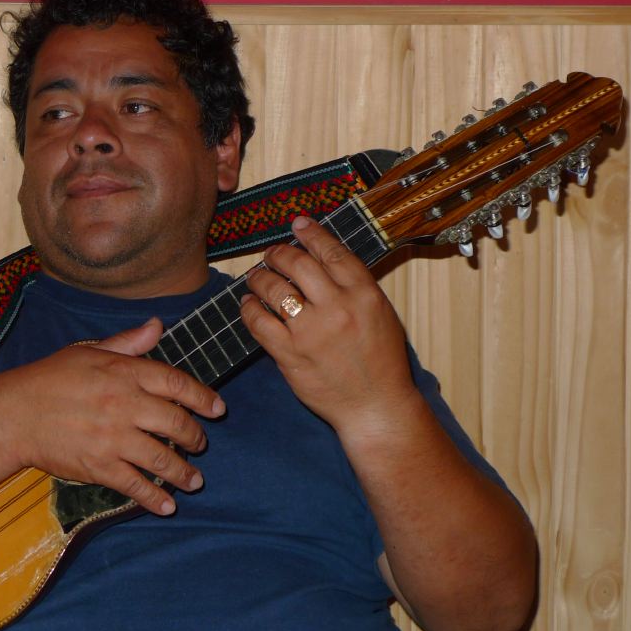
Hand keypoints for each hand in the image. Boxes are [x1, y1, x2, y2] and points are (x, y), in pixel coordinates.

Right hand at [0, 318, 222, 515]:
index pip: (177, 383)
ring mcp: (113, 437)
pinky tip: (168, 506)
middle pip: (177, 422)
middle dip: (196, 437)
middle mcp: (125, 404)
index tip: (218, 409)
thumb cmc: (50, 378)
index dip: (203, 397)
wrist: (14, 413)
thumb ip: (127, 342)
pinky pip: (135, 484)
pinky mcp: (99, 465)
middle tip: (200, 445)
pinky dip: (155, 497)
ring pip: (162, 458)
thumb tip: (158, 326)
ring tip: (194, 480)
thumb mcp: (88, 351)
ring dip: (184, 472)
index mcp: (124, 372)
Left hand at [239, 215, 419, 434]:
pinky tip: (248, 304)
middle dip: (278, 253)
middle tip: (271, 255)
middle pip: (297, 264)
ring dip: (259, 278)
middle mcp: (337, 308)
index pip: (331, 252)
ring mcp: (311, 332)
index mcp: (364, 294)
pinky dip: (249, 309)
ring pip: (274, 289)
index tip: (298, 224)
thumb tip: (323, 259)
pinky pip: (259, 322)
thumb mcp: (381, 314)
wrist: (375, 405)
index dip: (311, 234)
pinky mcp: (290, 354)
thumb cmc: (381, 361)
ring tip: (256, 278)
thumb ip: (355, 287)